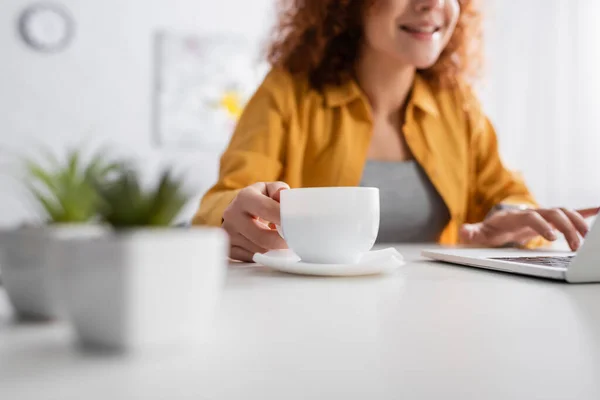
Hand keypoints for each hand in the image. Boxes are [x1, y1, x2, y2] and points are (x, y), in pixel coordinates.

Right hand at [222, 182, 288, 261]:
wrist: (239, 211)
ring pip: (258, 250)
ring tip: (282, 243)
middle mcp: (232, 215)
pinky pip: (251, 258)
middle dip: (281, 241)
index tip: (297, 224)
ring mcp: (229, 234)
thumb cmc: (260, 200)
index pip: (266, 209)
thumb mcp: (269, 189)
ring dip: (274, 250)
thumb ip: (279, 190)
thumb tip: (282, 196)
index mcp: (244, 198)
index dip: (284, 218)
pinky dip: (264, 256)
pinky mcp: (229, 249)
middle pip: (262, 237)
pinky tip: (269, 248)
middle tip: (294, 241)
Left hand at [459, 207, 599, 250]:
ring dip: (578, 225)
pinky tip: (599, 212)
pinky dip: (586, 212)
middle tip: (575, 246)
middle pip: (554, 214)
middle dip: (567, 228)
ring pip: (565, 213)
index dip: (542, 226)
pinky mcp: (551, 219)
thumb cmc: (490, 230)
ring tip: (586, 242)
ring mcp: (543, 214)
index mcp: (516, 216)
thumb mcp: (478, 233)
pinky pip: (571, 213)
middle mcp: (532, 212)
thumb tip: (463, 231)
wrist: (498, 223)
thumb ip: (471, 232)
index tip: (552, 238)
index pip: (532, 217)